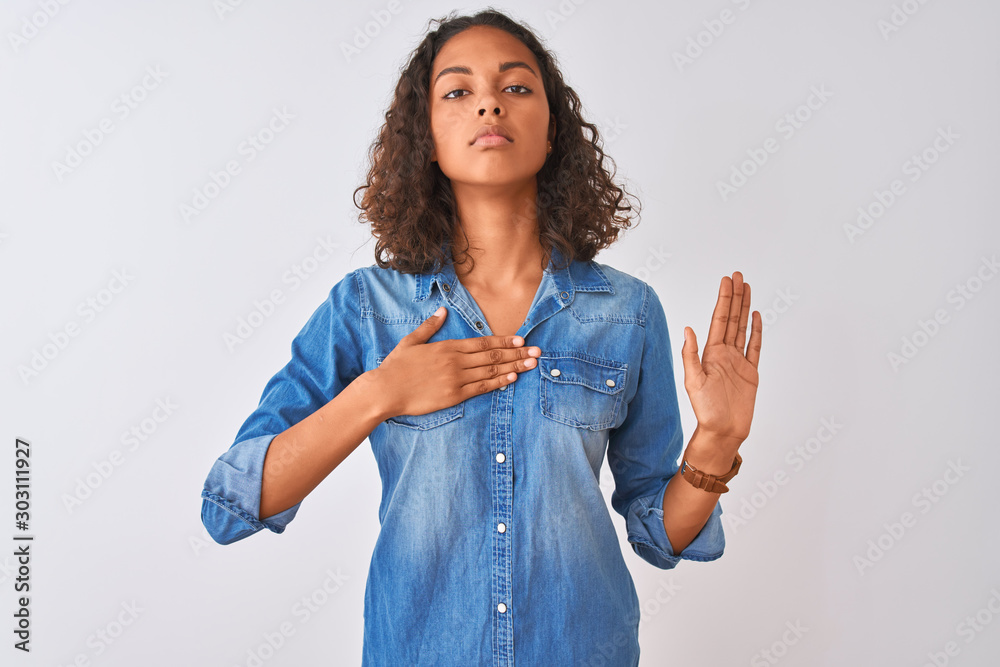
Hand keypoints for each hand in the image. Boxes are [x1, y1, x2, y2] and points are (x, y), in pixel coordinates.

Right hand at [371, 307, 540, 419]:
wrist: (385, 390)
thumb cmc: (396, 366)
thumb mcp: (411, 341)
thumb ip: (429, 326)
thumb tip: (442, 311)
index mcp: (448, 347)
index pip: (483, 343)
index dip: (504, 341)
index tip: (521, 339)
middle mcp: (456, 361)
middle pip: (493, 356)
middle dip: (517, 353)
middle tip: (537, 351)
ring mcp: (456, 379)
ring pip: (491, 372)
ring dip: (514, 367)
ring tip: (531, 364)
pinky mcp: (453, 395)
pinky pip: (481, 388)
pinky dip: (498, 383)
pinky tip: (512, 379)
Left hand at [680, 272, 761, 453]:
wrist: (723, 431)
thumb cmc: (706, 410)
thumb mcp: (693, 381)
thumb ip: (691, 355)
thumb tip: (688, 329)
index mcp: (711, 353)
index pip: (719, 319)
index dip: (724, 299)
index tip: (727, 281)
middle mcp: (724, 353)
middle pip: (731, 318)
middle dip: (735, 297)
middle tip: (738, 275)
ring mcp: (738, 361)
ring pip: (743, 328)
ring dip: (745, 308)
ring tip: (747, 288)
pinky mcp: (750, 372)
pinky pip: (755, 346)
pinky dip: (757, 331)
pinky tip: (756, 316)